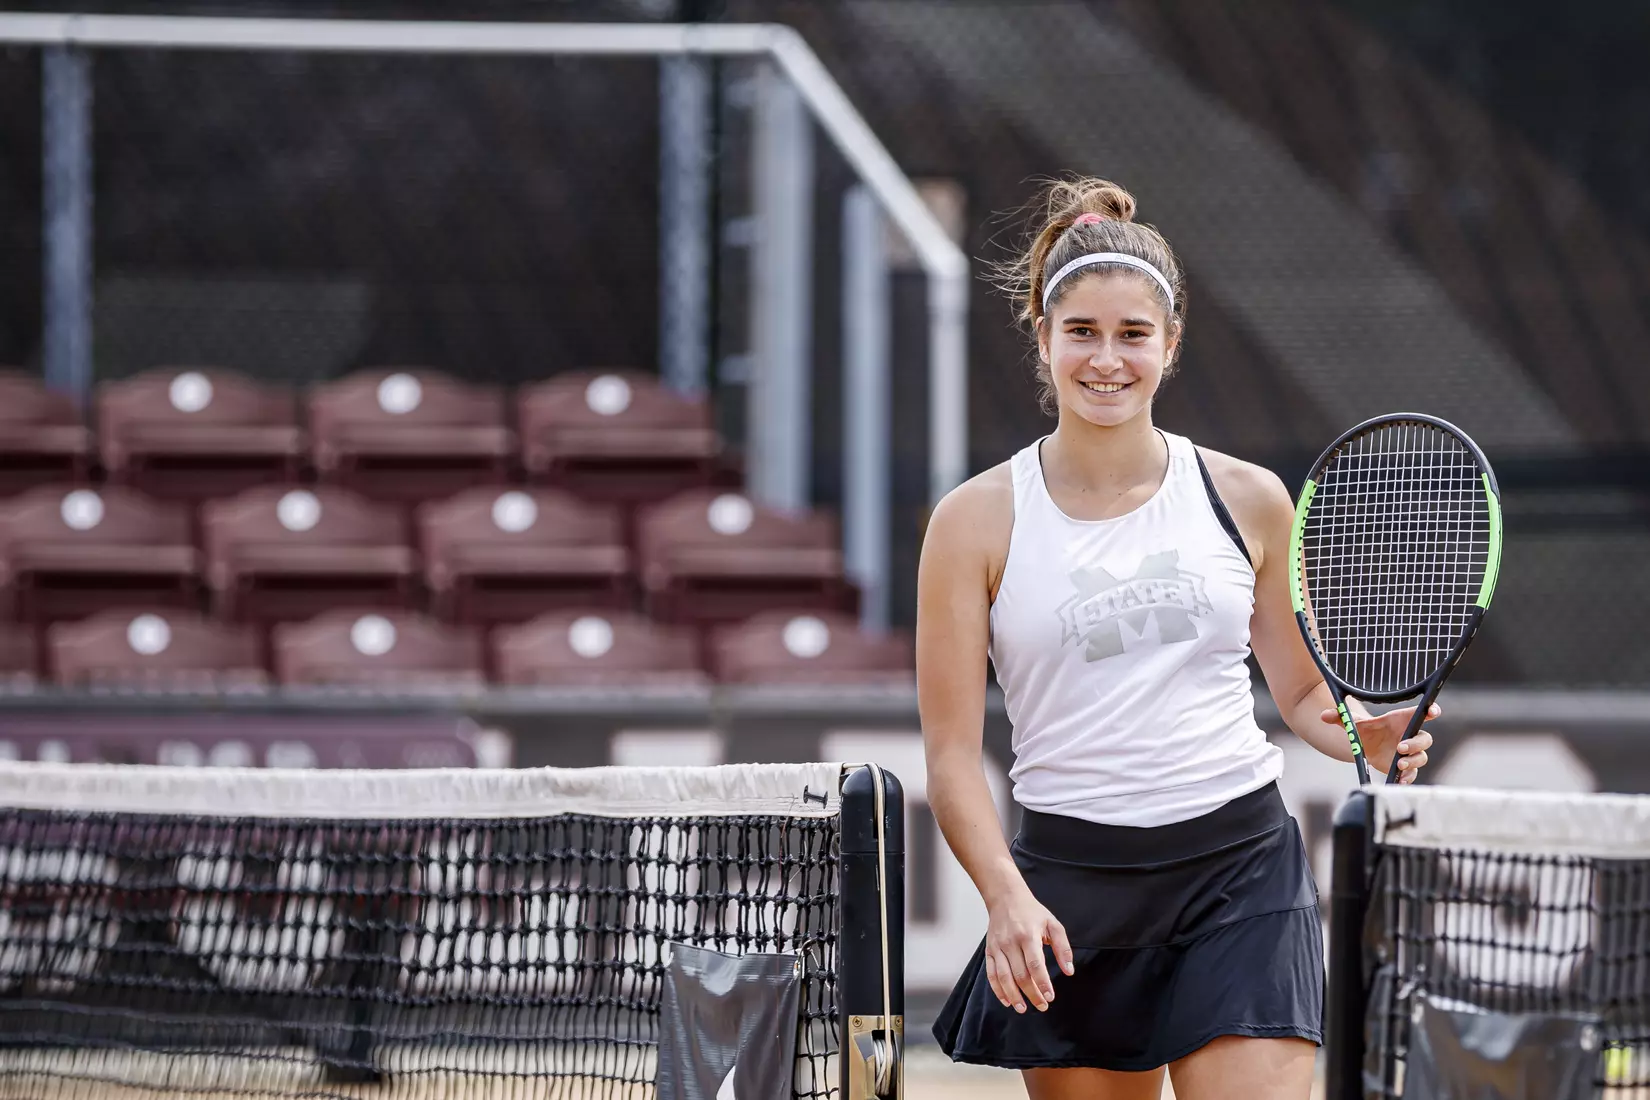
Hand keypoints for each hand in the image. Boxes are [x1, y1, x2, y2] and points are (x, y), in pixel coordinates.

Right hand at [983, 887, 1072, 1013]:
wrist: (1005, 897)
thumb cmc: (1032, 912)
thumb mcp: (1053, 924)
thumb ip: (1063, 947)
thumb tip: (1069, 971)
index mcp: (1028, 935)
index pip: (1035, 964)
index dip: (1042, 983)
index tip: (1050, 997)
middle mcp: (1011, 942)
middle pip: (1020, 975)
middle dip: (1031, 994)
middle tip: (1042, 1006)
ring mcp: (998, 947)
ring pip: (1004, 977)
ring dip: (1013, 996)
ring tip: (1023, 1009)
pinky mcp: (989, 950)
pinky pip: (991, 974)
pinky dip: (997, 989)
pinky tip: (1006, 1000)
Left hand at [1321, 702, 1436, 783]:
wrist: (1366, 746)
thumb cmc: (1366, 731)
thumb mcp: (1353, 724)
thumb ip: (1341, 718)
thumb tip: (1324, 715)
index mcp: (1402, 720)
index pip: (1422, 713)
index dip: (1431, 710)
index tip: (1433, 711)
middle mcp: (1410, 736)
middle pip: (1424, 738)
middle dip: (1416, 744)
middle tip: (1400, 748)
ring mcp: (1410, 753)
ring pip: (1421, 757)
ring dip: (1412, 761)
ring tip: (1398, 764)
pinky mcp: (1406, 768)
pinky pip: (1414, 773)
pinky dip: (1409, 777)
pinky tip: (1400, 780)